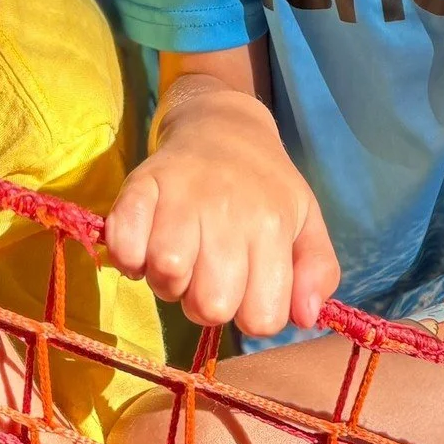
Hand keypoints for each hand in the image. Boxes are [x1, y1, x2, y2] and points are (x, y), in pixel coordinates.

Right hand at [104, 80, 339, 336]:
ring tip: (179, 255)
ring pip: (167, 276)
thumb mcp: (307, 222)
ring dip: (168, 281)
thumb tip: (304, 318)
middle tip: (207, 270)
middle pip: (209, 307)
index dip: (250, 313)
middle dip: (206, 302)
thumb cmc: (266, 185)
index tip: (246, 285)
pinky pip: (124, 246)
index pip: (261, 319)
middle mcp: (228, 211)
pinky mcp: (139, 184)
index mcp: (272, 225)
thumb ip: (318, 272)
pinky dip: (129, 258)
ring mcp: (181, 196)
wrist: (221, 125)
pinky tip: (145, 245)